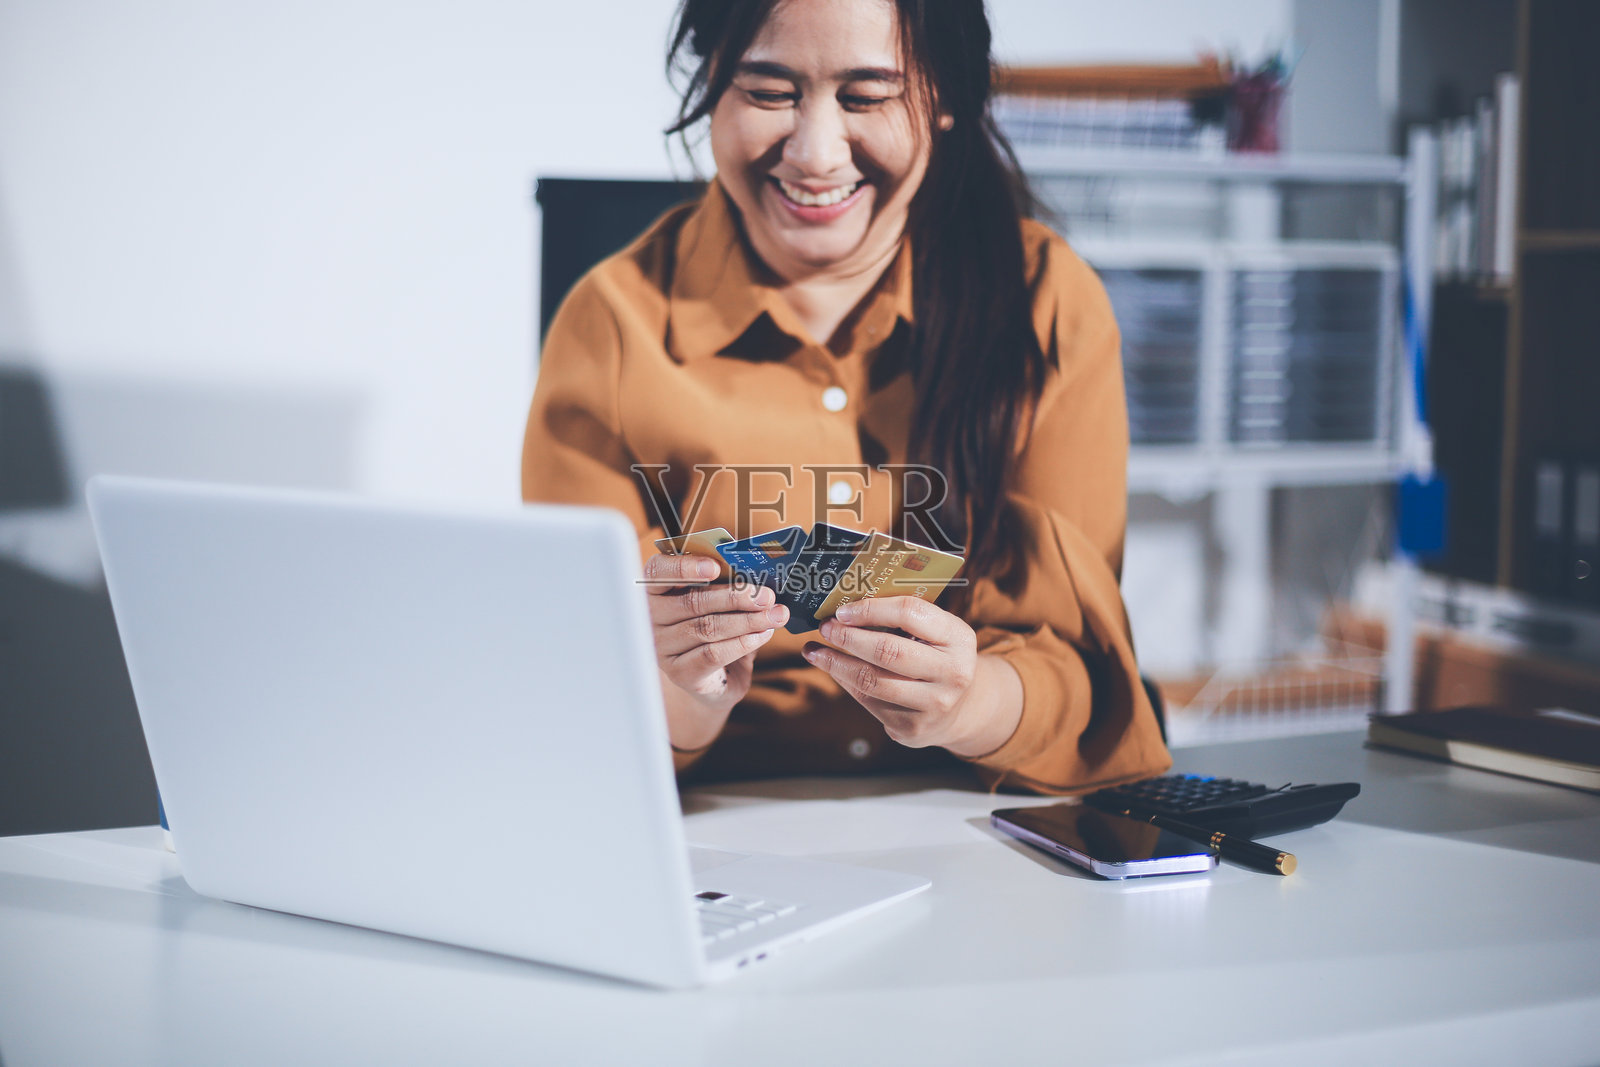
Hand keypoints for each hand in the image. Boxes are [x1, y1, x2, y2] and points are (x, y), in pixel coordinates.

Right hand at [644, 553, 788, 749]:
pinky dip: (743, 642)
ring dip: (747, 620)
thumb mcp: (717, 602)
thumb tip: (758, 574)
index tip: (715, 566)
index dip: (684, 567)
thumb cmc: (715, 629)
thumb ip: (726, 584)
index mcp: (655, 590)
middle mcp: (652, 618)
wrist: (715, 679)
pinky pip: (713, 654)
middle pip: (693, 602)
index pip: (657, 572)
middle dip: (735, 597)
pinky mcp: (680, 673)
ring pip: (707, 628)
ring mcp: (662, 648)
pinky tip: (763, 634)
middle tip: (766, 595)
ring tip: (774, 615)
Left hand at [802, 596, 1021, 756]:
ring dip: (835, 663)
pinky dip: (845, 682)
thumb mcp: (937, 633)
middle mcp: (952, 672)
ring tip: (814, 651)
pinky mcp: (912, 727)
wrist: (961, 710)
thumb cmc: (938, 658)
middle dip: (848, 637)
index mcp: (959, 638)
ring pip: (872, 681)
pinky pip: (868, 701)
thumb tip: (847, 606)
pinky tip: (833, 669)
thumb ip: (903, 619)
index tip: (843, 610)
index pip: (910, 613)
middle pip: (888, 651)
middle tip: (825, 627)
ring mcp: (933, 704)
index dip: (871, 609)